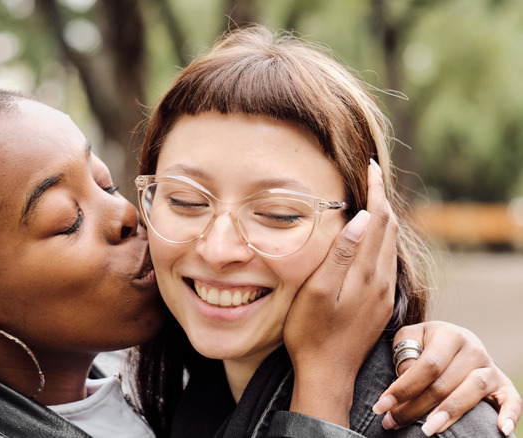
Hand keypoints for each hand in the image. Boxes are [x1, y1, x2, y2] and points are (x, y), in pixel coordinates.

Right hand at [285, 161, 397, 426]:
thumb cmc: (311, 333)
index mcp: (366, 273)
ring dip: (383, 218)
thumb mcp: (317, 291)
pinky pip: (386, 261)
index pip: (378, 220)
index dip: (375, 191)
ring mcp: (382, 294)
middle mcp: (381, 281)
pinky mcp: (380, 305)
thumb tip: (362, 218)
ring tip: (372, 198)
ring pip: (390, 245)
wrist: (327, 374)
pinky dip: (382, 240)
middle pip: (389, 229)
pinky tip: (372, 239)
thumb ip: (341, 254)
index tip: (371, 167)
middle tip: (371, 175)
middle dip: (381, 199)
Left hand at [373, 321, 520, 435]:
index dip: (403, 388)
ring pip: (472, 391)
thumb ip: (405, 355)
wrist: (453, 340)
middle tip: (393, 422)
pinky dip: (510, 415)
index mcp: (449, 334)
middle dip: (415, 407)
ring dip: (449, 413)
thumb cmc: (424, 343)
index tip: (381, 406)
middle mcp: (474, 349)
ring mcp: (490, 367)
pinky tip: (501, 431)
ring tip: (427, 430)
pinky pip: (512, 400)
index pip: (427, 366)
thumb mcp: (410, 339)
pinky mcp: (503, 384)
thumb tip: (404, 379)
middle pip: (445, 383)